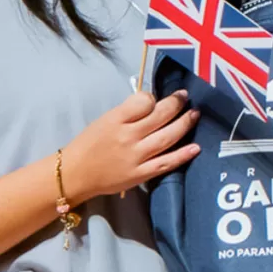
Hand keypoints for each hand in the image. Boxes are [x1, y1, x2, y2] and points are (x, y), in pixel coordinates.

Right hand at [59, 92, 199, 203]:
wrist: (76, 174)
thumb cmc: (89, 144)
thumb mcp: (104, 120)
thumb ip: (127, 112)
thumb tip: (152, 104)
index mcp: (116, 119)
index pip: (143, 102)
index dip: (153, 97)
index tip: (155, 98)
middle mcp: (128, 137)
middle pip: (160, 116)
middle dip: (176, 104)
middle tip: (186, 97)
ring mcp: (136, 156)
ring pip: (167, 138)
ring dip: (184, 124)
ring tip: (195, 115)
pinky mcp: (141, 174)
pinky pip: (165, 163)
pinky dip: (182, 155)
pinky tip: (196, 147)